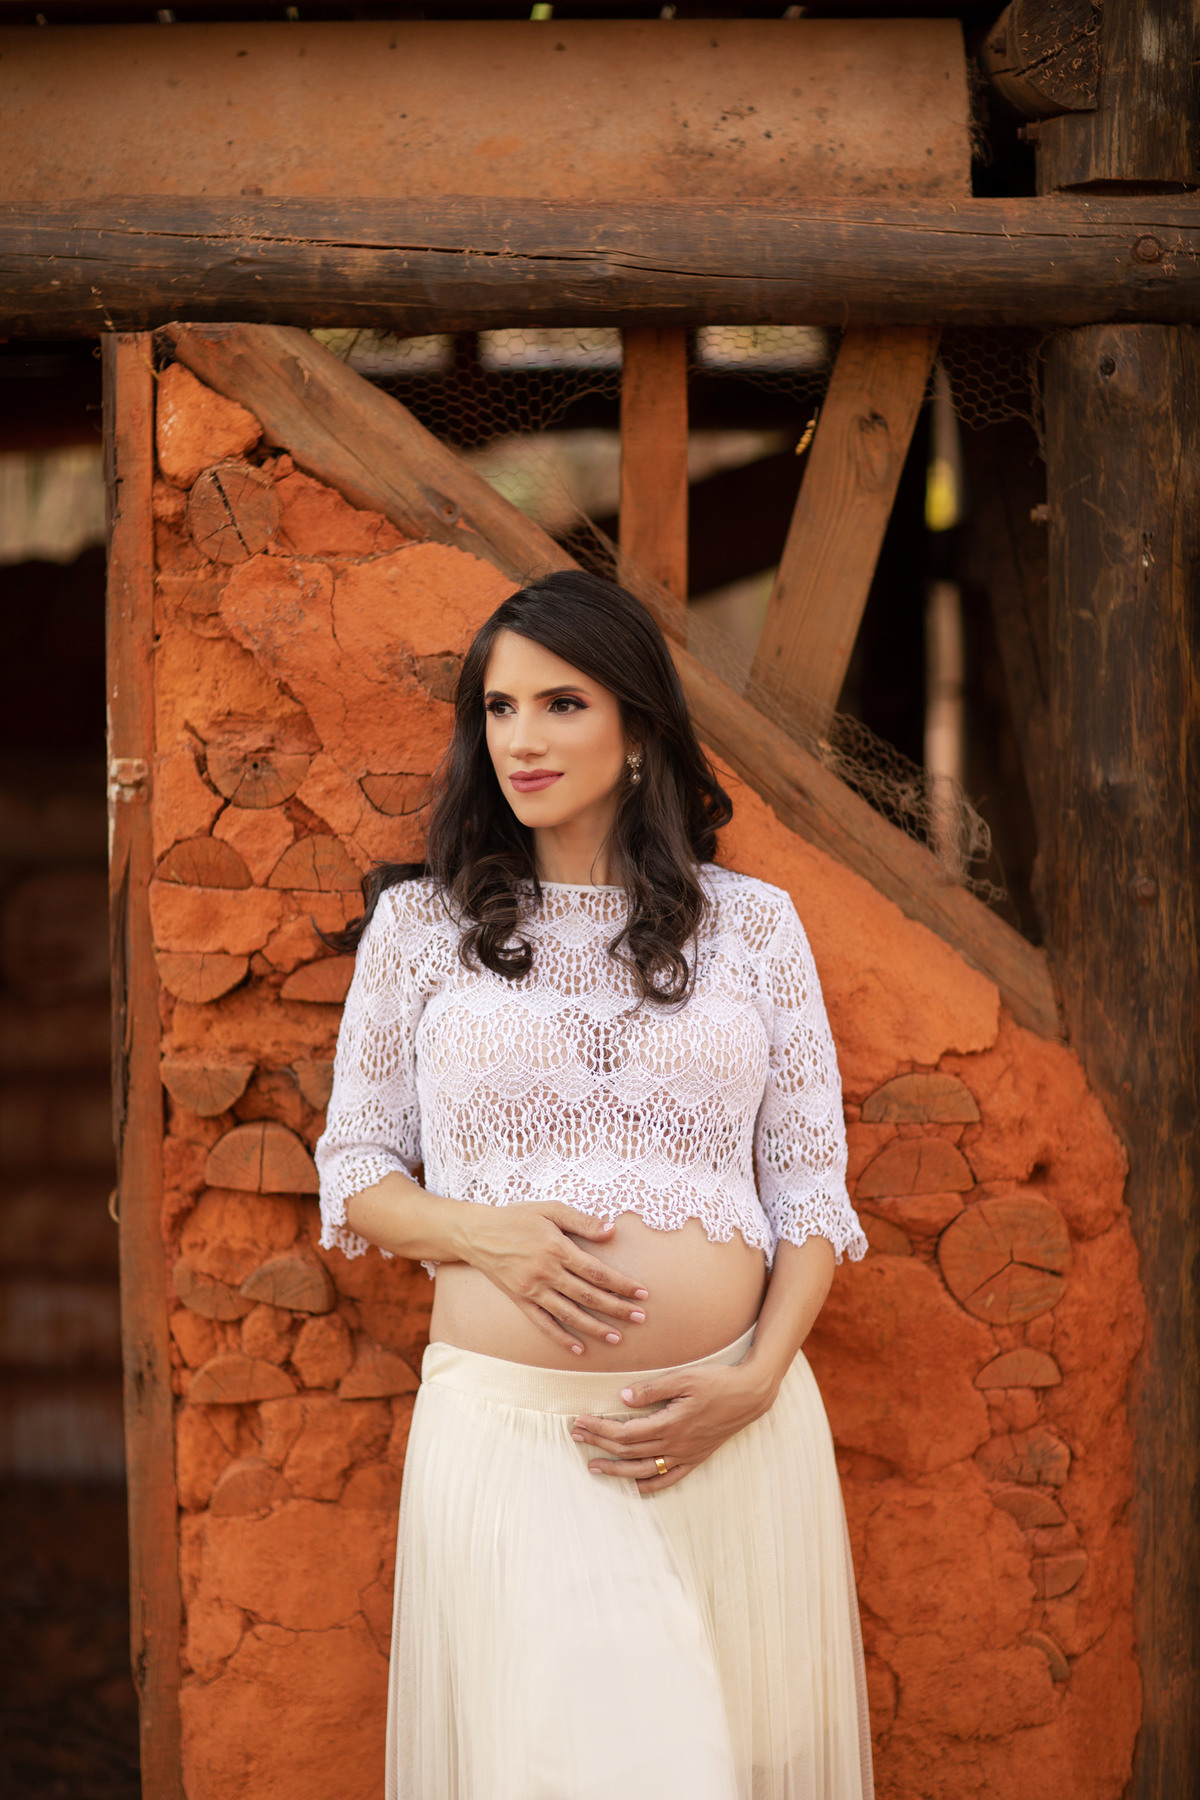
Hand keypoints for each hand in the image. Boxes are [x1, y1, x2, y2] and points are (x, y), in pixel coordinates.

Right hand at [462, 1202, 648, 1356]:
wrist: (477, 1234)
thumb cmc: (517, 1217)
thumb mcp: (550, 1209)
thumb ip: (582, 1221)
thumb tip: (612, 1230)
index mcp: (557, 1248)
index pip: (597, 1271)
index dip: (621, 1284)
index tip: (641, 1293)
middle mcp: (546, 1272)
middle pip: (588, 1295)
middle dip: (617, 1308)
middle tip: (640, 1318)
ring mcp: (533, 1290)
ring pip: (569, 1314)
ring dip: (595, 1327)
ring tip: (617, 1337)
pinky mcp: (521, 1301)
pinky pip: (544, 1324)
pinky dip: (561, 1338)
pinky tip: (579, 1349)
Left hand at [571, 1361, 774, 1491]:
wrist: (750, 1395)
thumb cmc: (718, 1382)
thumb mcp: (685, 1379)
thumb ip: (653, 1390)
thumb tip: (623, 1397)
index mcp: (670, 1425)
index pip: (624, 1432)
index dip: (599, 1429)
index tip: (580, 1422)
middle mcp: (675, 1445)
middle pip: (628, 1450)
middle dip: (599, 1444)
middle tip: (576, 1437)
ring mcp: (685, 1455)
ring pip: (643, 1470)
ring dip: (616, 1469)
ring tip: (594, 1467)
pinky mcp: (695, 1459)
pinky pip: (668, 1480)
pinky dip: (648, 1486)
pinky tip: (633, 1487)